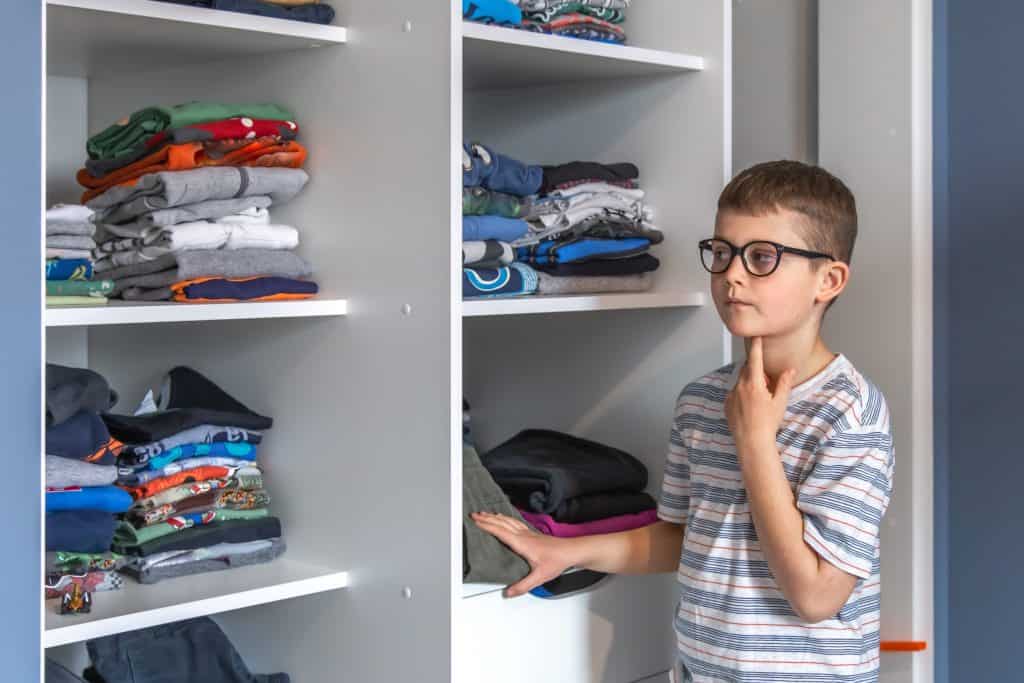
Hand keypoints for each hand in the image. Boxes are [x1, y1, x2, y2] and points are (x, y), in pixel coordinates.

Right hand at [471, 512, 573, 596]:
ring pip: (508, 521)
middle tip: (475, 515)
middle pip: (502, 523)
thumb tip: (508, 592)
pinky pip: (515, 522)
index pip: (500, 531)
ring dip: (495, 517)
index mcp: (522, 543)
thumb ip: (523, 586)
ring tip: (486, 514)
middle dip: (487, 518)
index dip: (487, 525)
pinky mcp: (533, 534)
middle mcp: (524, 535)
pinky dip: (506, 518)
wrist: (571, 551)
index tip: (476, 521)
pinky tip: (505, 518)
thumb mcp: (539, 577)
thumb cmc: (557, 560)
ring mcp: (528, 533)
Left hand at [725, 337, 795, 456]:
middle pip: (747, 370)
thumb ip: (784, 383)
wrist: (752, 443)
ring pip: (741, 382)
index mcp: (754, 385)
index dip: (756, 346)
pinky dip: (742, 395)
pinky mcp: (726, 405)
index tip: (756, 336)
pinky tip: (750, 409)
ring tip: (759, 401)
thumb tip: (790, 369)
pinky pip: (735, 393)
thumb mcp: (780, 402)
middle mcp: (740, 387)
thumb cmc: (768, 424)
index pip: (754, 359)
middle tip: (767, 386)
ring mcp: (731, 396)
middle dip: (757, 372)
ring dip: (749, 384)